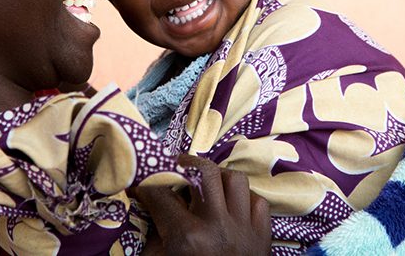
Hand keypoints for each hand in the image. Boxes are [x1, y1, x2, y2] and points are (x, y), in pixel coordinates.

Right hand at [135, 154, 270, 255]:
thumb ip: (152, 237)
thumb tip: (141, 207)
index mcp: (187, 239)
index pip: (161, 194)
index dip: (146, 184)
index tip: (140, 184)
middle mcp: (218, 227)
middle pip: (205, 172)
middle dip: (186, 164)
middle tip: (176, 169)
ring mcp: (245, 229)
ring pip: (235, 179)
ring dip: (218, 178)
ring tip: (205, 184)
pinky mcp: (264, 236)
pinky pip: (257, 201)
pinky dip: (244, 198)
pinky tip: (231, 205)